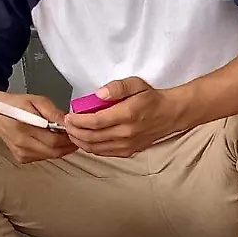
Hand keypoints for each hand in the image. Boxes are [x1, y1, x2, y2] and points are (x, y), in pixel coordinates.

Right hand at [0, 91, 75, 163]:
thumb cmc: (14, 105)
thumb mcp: (35, 100)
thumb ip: (52, 111)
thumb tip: (67, 121)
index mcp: (23, 127)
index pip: (53, 140)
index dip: (68, 137)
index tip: (74, 131)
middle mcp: (21, 143)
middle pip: (54, 151)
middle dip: (68, 144)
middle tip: (74, 135)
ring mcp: (21, 153)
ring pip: (50, 155)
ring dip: (61, 148)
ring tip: (64, 136)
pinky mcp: (21, 158)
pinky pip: (43, 157)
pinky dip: (52, 150)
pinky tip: (51, 141)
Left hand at [63, 77, 183, 157]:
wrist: (171, 114)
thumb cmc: (152, 98)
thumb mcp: (136, 84)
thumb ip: (116, 87)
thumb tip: (98, 94)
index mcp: (126, 114)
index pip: (94, 122)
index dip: (77, 121)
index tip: (68, 116)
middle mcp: (126, 133)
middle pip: (91, 137)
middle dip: (74, 132)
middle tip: (66, 125)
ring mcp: (127, 144)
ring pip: (95, 148)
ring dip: (80, 141)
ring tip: (72, 133)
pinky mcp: (129, 151)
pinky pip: (104, 153)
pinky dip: (91, 148)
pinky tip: (85, 141)